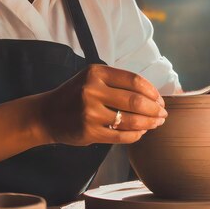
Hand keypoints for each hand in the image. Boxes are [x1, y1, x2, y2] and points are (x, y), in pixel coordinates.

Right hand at [38, 64, 166, 145]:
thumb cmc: (75, 95)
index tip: (160, 99)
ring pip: (130, 120)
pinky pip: (121, 136)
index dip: (152, 91)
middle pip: (135, 100)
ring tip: (155, 124)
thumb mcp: (91, 79)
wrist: (47, 114)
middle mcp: (92, 90)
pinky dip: (135, 135)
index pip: (133, 80)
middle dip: (154, 109)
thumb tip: (153, 95)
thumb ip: (117, 82)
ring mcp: (89, 112)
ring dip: (148, 123)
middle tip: (163, 114)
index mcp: (96, 72)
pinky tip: (140, 133)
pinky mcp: (89, 132)